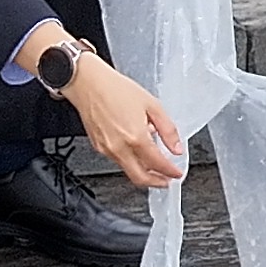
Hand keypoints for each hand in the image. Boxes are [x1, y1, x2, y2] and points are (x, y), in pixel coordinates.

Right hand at [56, 56, 186, 187]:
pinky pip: (116, 160)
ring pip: (127, 170)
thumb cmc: (115, 89)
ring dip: (143, 171)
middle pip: (140, 177)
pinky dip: (129, 161)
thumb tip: (176, 147)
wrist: (87, 83)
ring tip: (153, 163)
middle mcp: (119, 147)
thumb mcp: (152, 105)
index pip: (158, 164)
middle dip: (156, 182)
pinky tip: (136, 150)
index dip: (171, 172)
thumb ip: (167, 129)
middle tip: (166, 181)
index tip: (178, 173)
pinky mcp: (97, 146)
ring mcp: (106, 149)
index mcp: (135, 137)